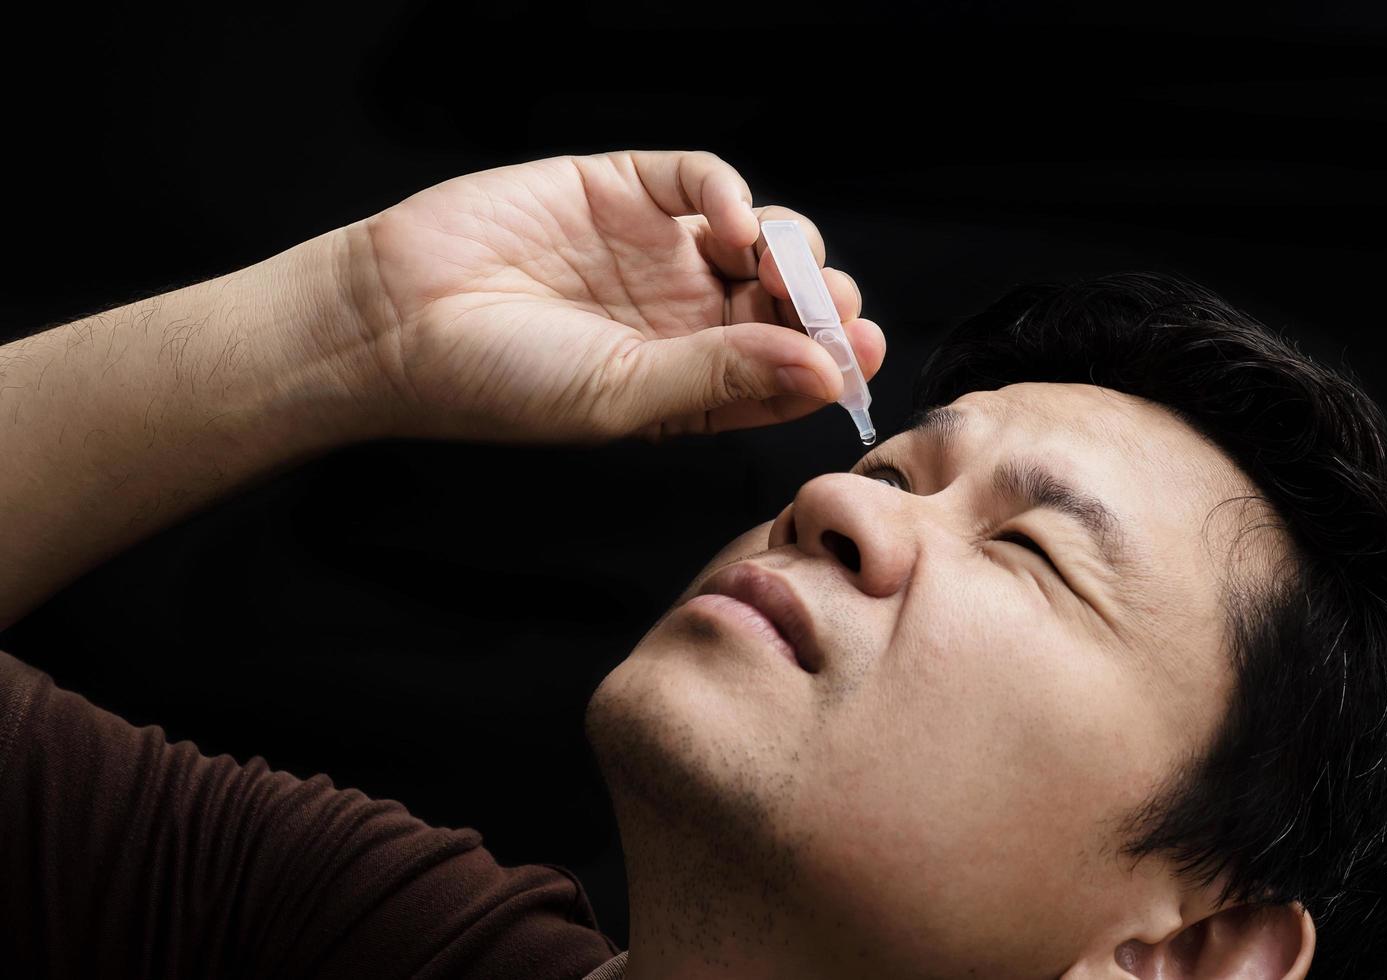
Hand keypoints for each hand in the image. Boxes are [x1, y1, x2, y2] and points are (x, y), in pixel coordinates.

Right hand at [334, 150, 885, 443]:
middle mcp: (681, 320)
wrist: (395, 319)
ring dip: (789, 249)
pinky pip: (700, 180)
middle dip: (820, 303)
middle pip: (785, 305)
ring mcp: (655, 252)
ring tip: (779, 267)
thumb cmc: (498, 381)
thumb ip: (721, 377)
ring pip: (761, 240)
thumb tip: (823, 373)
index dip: (829, 363)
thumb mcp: (622, 395)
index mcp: (686, 384)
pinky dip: (730, 192)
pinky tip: (732, 224)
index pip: (782, 374)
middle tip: (834, 308)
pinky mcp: (623, 190)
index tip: (861, 355)